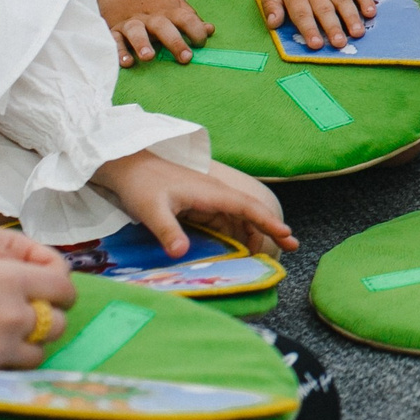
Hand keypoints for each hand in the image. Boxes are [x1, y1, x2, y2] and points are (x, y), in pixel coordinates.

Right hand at [0, 255, 77, 371]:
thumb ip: (0, 275)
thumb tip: (23, 284)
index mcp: (6, 277)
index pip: (62, 286)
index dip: (61, 289)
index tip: (55, 293)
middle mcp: (11, 313)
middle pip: (57, 322)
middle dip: (49, 319)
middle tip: (32, 316)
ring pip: (40, 352)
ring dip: (31, 344)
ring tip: (9, 338)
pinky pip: (13, 371)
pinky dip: (10, 364)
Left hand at [91, 151, 297, 258]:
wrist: (128, 166)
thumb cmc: (141, 185)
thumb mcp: (152, 210)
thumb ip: (168, 231)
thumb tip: (181, 253)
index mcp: (210, 192)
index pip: (246, 207)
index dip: (267, 221)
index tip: (286, 233)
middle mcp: (215, 195)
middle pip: (250, 212)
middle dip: (271, 227)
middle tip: (292, 246)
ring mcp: (209, 200)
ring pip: (239, 218)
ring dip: (255, 233)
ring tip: (269, 252)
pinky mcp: (200, 205)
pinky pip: (226, 221)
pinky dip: (238, 233)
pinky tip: (242, 247)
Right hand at [94, 0, 211, 66]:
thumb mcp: (173, 2)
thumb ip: (190, 17)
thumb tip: (210, 30)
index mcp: (168, 10)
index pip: (186, 18)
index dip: (197, 30)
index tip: (201, 43)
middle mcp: (150, 17)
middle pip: (163, 27)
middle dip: (175, 42)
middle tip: (186, 57)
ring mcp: (131, 23)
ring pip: (136, 32)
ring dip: (142, 44)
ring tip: (149, 57)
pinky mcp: (114, 30)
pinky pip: (115, 41)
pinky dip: (119, 51)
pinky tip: (127, 62)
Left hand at [259, 0, 378, 50]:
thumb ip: (271, 5)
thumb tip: (273, 24)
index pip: (302, 15)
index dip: (309, 30)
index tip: (316, 45)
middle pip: (325, 11)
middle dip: (333, 28)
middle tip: (340, 44)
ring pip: (343, 1)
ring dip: (351, 17)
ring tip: (358, 33)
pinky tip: (371, 12)